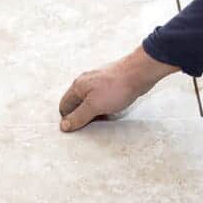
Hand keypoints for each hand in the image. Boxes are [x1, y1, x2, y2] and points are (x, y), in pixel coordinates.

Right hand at [58, 46, 178, 132]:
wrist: (139, 73)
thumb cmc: (116, 88)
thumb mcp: (94, 106)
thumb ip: (78, 117)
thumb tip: (63, 126)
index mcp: (77, 86)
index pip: (64, 106)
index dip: (69, 119)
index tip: (79, 129)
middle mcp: (85, 82)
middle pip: (77, 104)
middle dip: (83, 116)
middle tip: (94, 124)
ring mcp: (97, 82)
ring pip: (90, 101)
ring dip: (94, 112)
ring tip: (105, 117)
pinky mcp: (109, 83)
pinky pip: (101, 98)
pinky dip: (104, 106)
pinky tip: (113, 109)